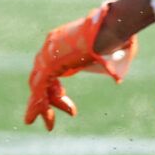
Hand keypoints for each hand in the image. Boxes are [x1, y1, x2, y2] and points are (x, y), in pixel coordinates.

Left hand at [24, 2, 139, 129]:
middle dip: (49, 100)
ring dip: (42, 106)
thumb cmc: (116, 39)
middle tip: (57, 118)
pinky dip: (39, 105)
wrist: (113, 28)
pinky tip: (46, 122)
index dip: (56, 93)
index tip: (71, 110)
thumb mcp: (110, 56)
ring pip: (38, 85)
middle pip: (41, 79)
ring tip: (49, 125)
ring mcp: (48, 53)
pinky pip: (40, 88)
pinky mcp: (51, 62)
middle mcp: (50, 48)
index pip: (50, 72)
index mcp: (61, 47)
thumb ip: (106, 67)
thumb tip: (115, 76)